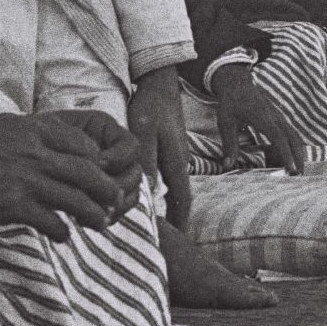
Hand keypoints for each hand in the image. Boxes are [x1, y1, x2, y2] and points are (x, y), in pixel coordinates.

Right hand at [0, 111, 141, 239]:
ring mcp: (22, 177)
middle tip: (114, 203)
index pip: (83, 143)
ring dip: (93, 215)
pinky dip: (63, 231)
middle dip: (106, 190)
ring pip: (75, 198)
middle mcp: (30, 150)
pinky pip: (51, 221)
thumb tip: (63, 142)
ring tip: (99, 225)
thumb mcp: (3, 134)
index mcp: (30, 129)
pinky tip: (64, 236)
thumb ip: (33, 136)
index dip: (99, 162)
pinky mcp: (11, 204)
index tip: (106, 176)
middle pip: (87, 170)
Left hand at [126, 66, 191, 229]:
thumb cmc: (150, 106)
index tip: (178, 244)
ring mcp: (177, 156)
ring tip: (156, 223)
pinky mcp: (169, 149)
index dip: (180, 223)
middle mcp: (180, 163)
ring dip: (168, 206)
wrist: (160, 82)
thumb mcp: (143, 132)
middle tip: (167, 241)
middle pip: (180, 199)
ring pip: (173, 188)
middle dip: (175, 220)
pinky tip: (149, 194)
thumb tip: (149, 191)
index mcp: (176, 162)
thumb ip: (147, 161)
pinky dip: (162, 191)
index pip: (182, 201)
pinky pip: (167, 177)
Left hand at [210, 63, 306, 173]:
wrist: (238, 84)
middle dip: (299, 157)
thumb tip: (227, 165)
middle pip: (294, 138)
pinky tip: (282, 160)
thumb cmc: (231, 103)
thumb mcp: (225, 122)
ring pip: (295, 137)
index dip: (286, 154)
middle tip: (298, 176)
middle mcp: (276, 118)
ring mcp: (279, 118)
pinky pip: (289, 135)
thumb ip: (229, 144)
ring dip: (297, 153)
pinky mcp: (279, 120)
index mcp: (263, 118)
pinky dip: (290, 148)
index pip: (279, 138)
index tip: (291, 169)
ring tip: (294, 171)